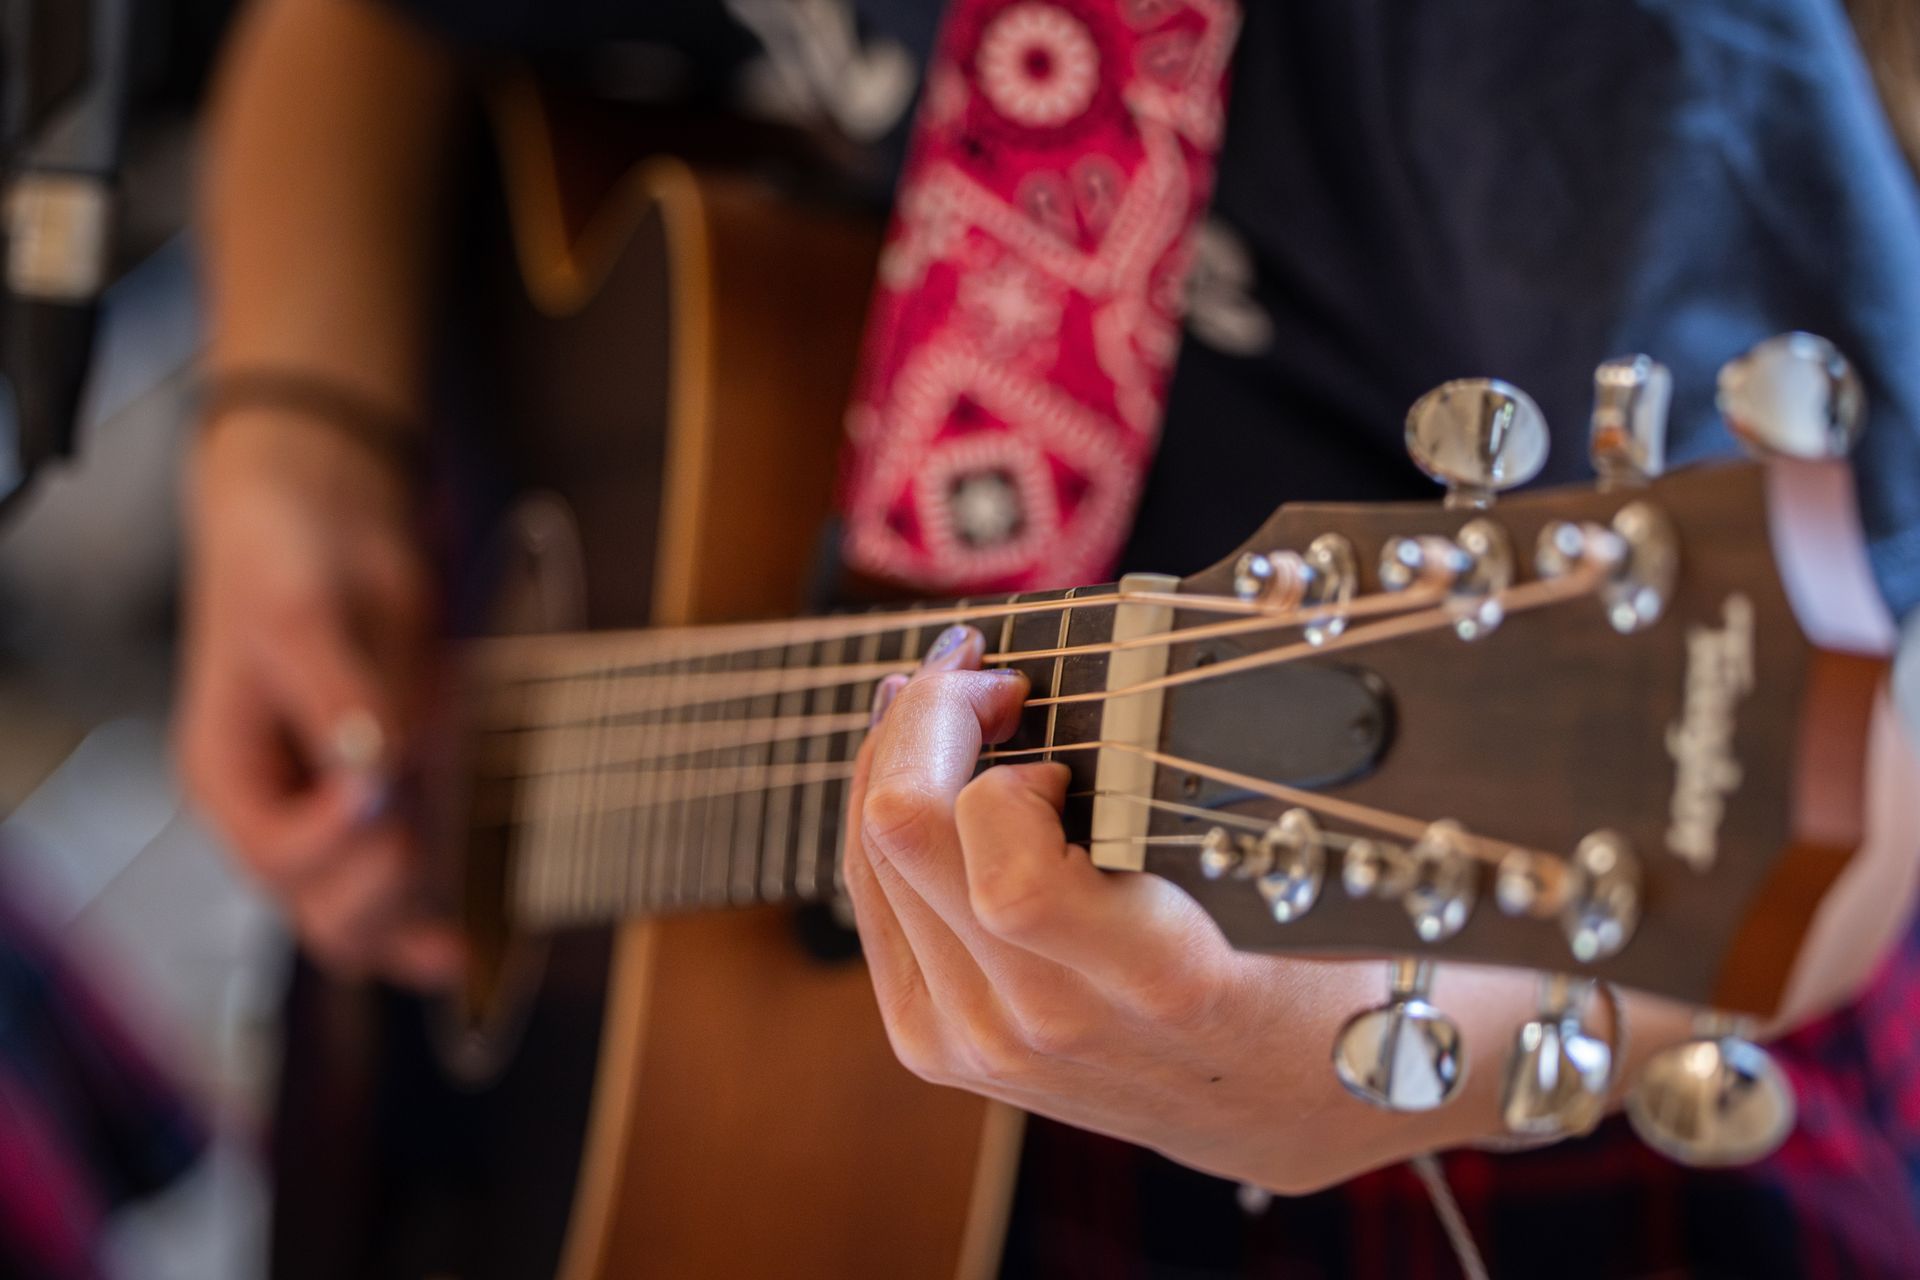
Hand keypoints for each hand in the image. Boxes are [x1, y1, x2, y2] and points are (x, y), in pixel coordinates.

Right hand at [176, 409, 462, 987]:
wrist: (321, 509)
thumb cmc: (289, 554)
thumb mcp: (303, 613)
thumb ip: (338, 696)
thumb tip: (374, 770)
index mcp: (228, 776)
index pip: (274, 855)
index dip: (333, 841)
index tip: (384, 787)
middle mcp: (277, 812)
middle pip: (319, 912)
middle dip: (379, 894)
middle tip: (424, 835)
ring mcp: (335, 817)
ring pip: (366, 919)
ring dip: (415, 913)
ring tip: (464, 911)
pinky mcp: (393, 803)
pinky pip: (407, 889)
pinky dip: (433, 915)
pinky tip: (466, 946)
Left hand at [844, 626, 1482, 1192]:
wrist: (1291, 1103)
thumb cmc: (1303, 960)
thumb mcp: (1276, 866)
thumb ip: (1173, 782)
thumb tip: (1060, 677)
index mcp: (1150, 978)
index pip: (1005, 866)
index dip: (1002, 764)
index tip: (1044, 714)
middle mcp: (1041, 1023)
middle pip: (900, 834)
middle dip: (926, 716)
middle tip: (978, 671)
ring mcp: (977, 1043)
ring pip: (867, 861)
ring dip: (894, 759)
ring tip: (945, 705)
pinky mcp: (940, 1047)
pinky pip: (872, 905)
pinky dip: (884, 825)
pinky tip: (921, 776)